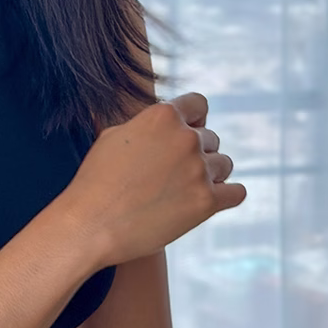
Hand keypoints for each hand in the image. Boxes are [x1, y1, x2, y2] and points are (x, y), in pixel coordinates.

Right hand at [62, 92, 246, 266]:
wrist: (91, 223)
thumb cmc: (96, 179)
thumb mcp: (114, 136)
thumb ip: (144, 126)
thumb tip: (161, 125)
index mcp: (162, 116)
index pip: (198, 104)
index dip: (193, 118)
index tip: (187, 131)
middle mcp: (185, 138)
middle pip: (210, 137)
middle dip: (196, 150)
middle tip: (174, 170)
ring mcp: (198, 170)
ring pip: (224, 164)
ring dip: (210, 172)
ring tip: (185, 187)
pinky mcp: (207, 202)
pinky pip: (236, 192)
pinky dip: (226, 195)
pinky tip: (209, 199)